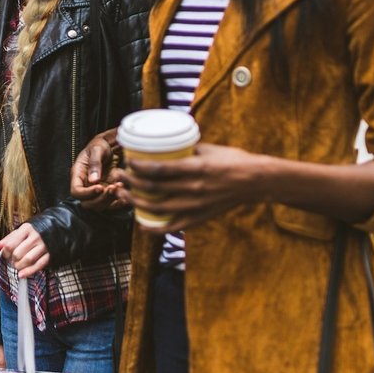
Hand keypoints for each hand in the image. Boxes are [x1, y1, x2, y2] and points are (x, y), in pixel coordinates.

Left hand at [0, 224, 48, 277]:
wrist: (55, 229)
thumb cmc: (34, 232)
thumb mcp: (20, 232)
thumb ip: (7, 240)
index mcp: (26, 229)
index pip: (10, 244)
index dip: (5, 252)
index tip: (6, 254)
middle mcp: (35, 237)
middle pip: (18, 253)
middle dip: (13, 260)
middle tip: (13, 260)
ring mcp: (43, 246)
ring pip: (28, 260)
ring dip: (20, 266)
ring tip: (18, 265)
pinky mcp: (49, 254)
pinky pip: (39, 265)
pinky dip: (29, 271)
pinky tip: (22, 274)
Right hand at [70, 129, 124, 210]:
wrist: (110, 146)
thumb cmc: (100, 145)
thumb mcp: (96, 149)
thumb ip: (94, 163)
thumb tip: (93, 180)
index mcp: (78, 175)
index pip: (76, 192)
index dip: (86, 194)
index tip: (99, 187)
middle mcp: (85, 186)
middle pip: (87, 203)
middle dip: (100, 199)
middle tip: (112, 188)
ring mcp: (95, 191)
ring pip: (99, 205)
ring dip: (110, 200)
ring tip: (120, 186)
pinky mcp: (106, 192)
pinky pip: (110, 204)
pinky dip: (117, 203)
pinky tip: (124, 196)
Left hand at [119, 143, 265, 232]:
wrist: (254, 182)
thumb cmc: (232, 160)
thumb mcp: (208, 148)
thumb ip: (186, 149)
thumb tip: (164, 145)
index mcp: (196, 169)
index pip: (160, 170)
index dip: (139, 167)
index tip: (128, 161)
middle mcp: (193, 189)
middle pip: (153, 188)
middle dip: (130, 182)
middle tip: (119, 175)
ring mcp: (195, 206)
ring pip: (157, 208)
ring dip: (135, 202)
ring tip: (123, 194)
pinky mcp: (198, 218)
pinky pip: (171, 226)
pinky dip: (153, 227)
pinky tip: (140, 222)